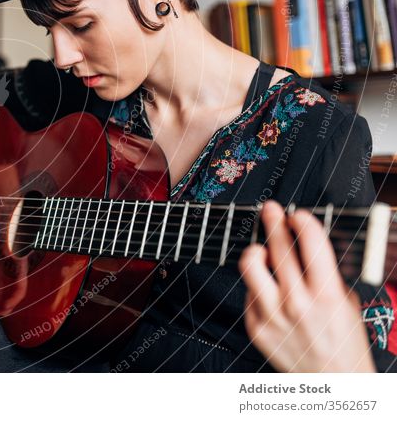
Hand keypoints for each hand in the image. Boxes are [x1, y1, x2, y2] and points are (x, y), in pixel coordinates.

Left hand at [239, 200, 375, 372]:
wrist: (333, 384)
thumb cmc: (342, 341)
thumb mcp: (346, 302)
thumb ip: (325, 274)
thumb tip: (305, 242)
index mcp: (327, 295)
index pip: (311, 243)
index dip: (302, 221)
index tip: (297, 214)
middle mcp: (296, 303)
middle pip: (277, 247)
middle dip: (273, 221)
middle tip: (270, 210)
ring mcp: (271, 315)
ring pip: (250, 265)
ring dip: (257, 250)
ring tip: (262, 249)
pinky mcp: (254, 326)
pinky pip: (249, 293)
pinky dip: (258, 286)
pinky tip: (269, 290)